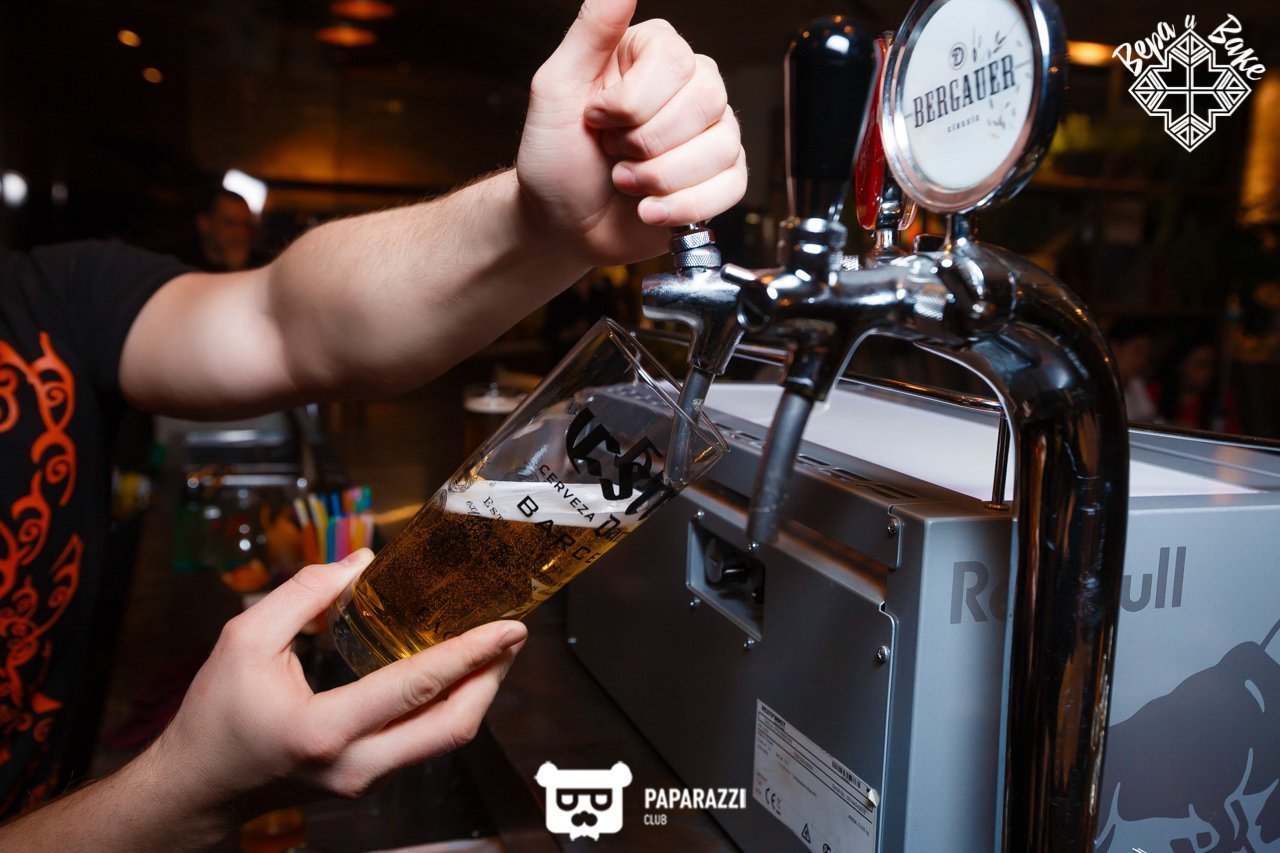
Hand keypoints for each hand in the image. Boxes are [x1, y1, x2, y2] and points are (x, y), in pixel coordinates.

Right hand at [153, 550, 525, 809]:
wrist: (199, 787)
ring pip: (444, 740)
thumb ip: (304, 595)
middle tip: (514, 636)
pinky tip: (457, 675)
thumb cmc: (216, 715)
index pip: (417, 686)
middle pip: (452, 727)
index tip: (509, 627)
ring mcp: (365, 780)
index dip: (470, 653)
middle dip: (492, 678)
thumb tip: (362, 561)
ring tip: (495, 650)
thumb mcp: (244, 640)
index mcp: (323, 729)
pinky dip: (448, 707)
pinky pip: (423, 743)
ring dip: (477, 693)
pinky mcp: (368, 781)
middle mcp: (355, 764)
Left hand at [516, 0, 747, 265]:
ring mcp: (709, 135)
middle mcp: (688, 89)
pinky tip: (650, 209)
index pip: (674, 60)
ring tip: (626, 183)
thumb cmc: (556, 158)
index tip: (596, 118)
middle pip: (707, 100)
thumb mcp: (556, 88)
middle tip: (613, 153)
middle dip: (646, 143)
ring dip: (660, 178)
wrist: (561, 225)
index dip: (632, 102)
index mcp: (651, 56)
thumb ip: (592, 30)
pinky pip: (731, 185)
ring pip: (721, 147)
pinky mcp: (720, 180)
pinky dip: (684, 205)